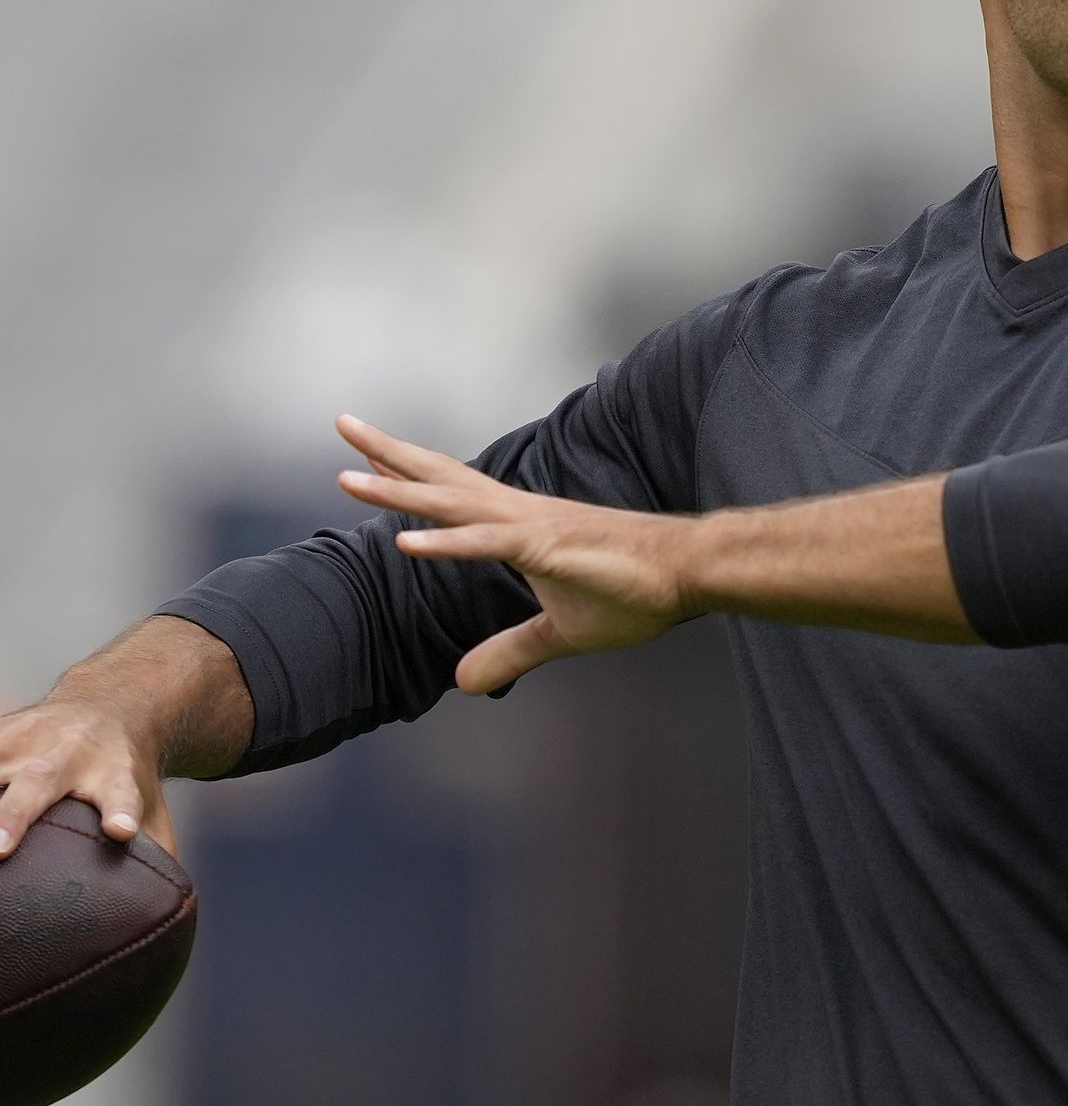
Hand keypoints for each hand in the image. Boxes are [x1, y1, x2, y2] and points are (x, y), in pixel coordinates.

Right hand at [0, 700, 177, 860]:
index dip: (122, 810)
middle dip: (15, 814)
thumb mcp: (149, 803)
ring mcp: (29, 739)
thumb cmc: (125, 773)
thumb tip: (171, 915)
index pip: (123, 794)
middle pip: (42, 781)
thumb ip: (155, 851)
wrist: (113, 703)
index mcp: (116, 772)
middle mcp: (71, 753)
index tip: (120, 830)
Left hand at [335, 415, 697, 694]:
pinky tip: (406, 542)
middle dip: (386, 455)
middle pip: (441, 478)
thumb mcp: (559, 636)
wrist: (687, 574)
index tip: (364, 457)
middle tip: (342, 424)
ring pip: (452, 503)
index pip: (453, 492)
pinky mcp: (547, 548)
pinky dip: (445, 542)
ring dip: (398, 492)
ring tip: (348, 478)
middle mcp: (519, 513)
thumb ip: (509, 653)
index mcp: (520, 525)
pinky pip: (488, 543)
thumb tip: (460, 681)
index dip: (408, 474)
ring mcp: (532, 526)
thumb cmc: (633, 592)